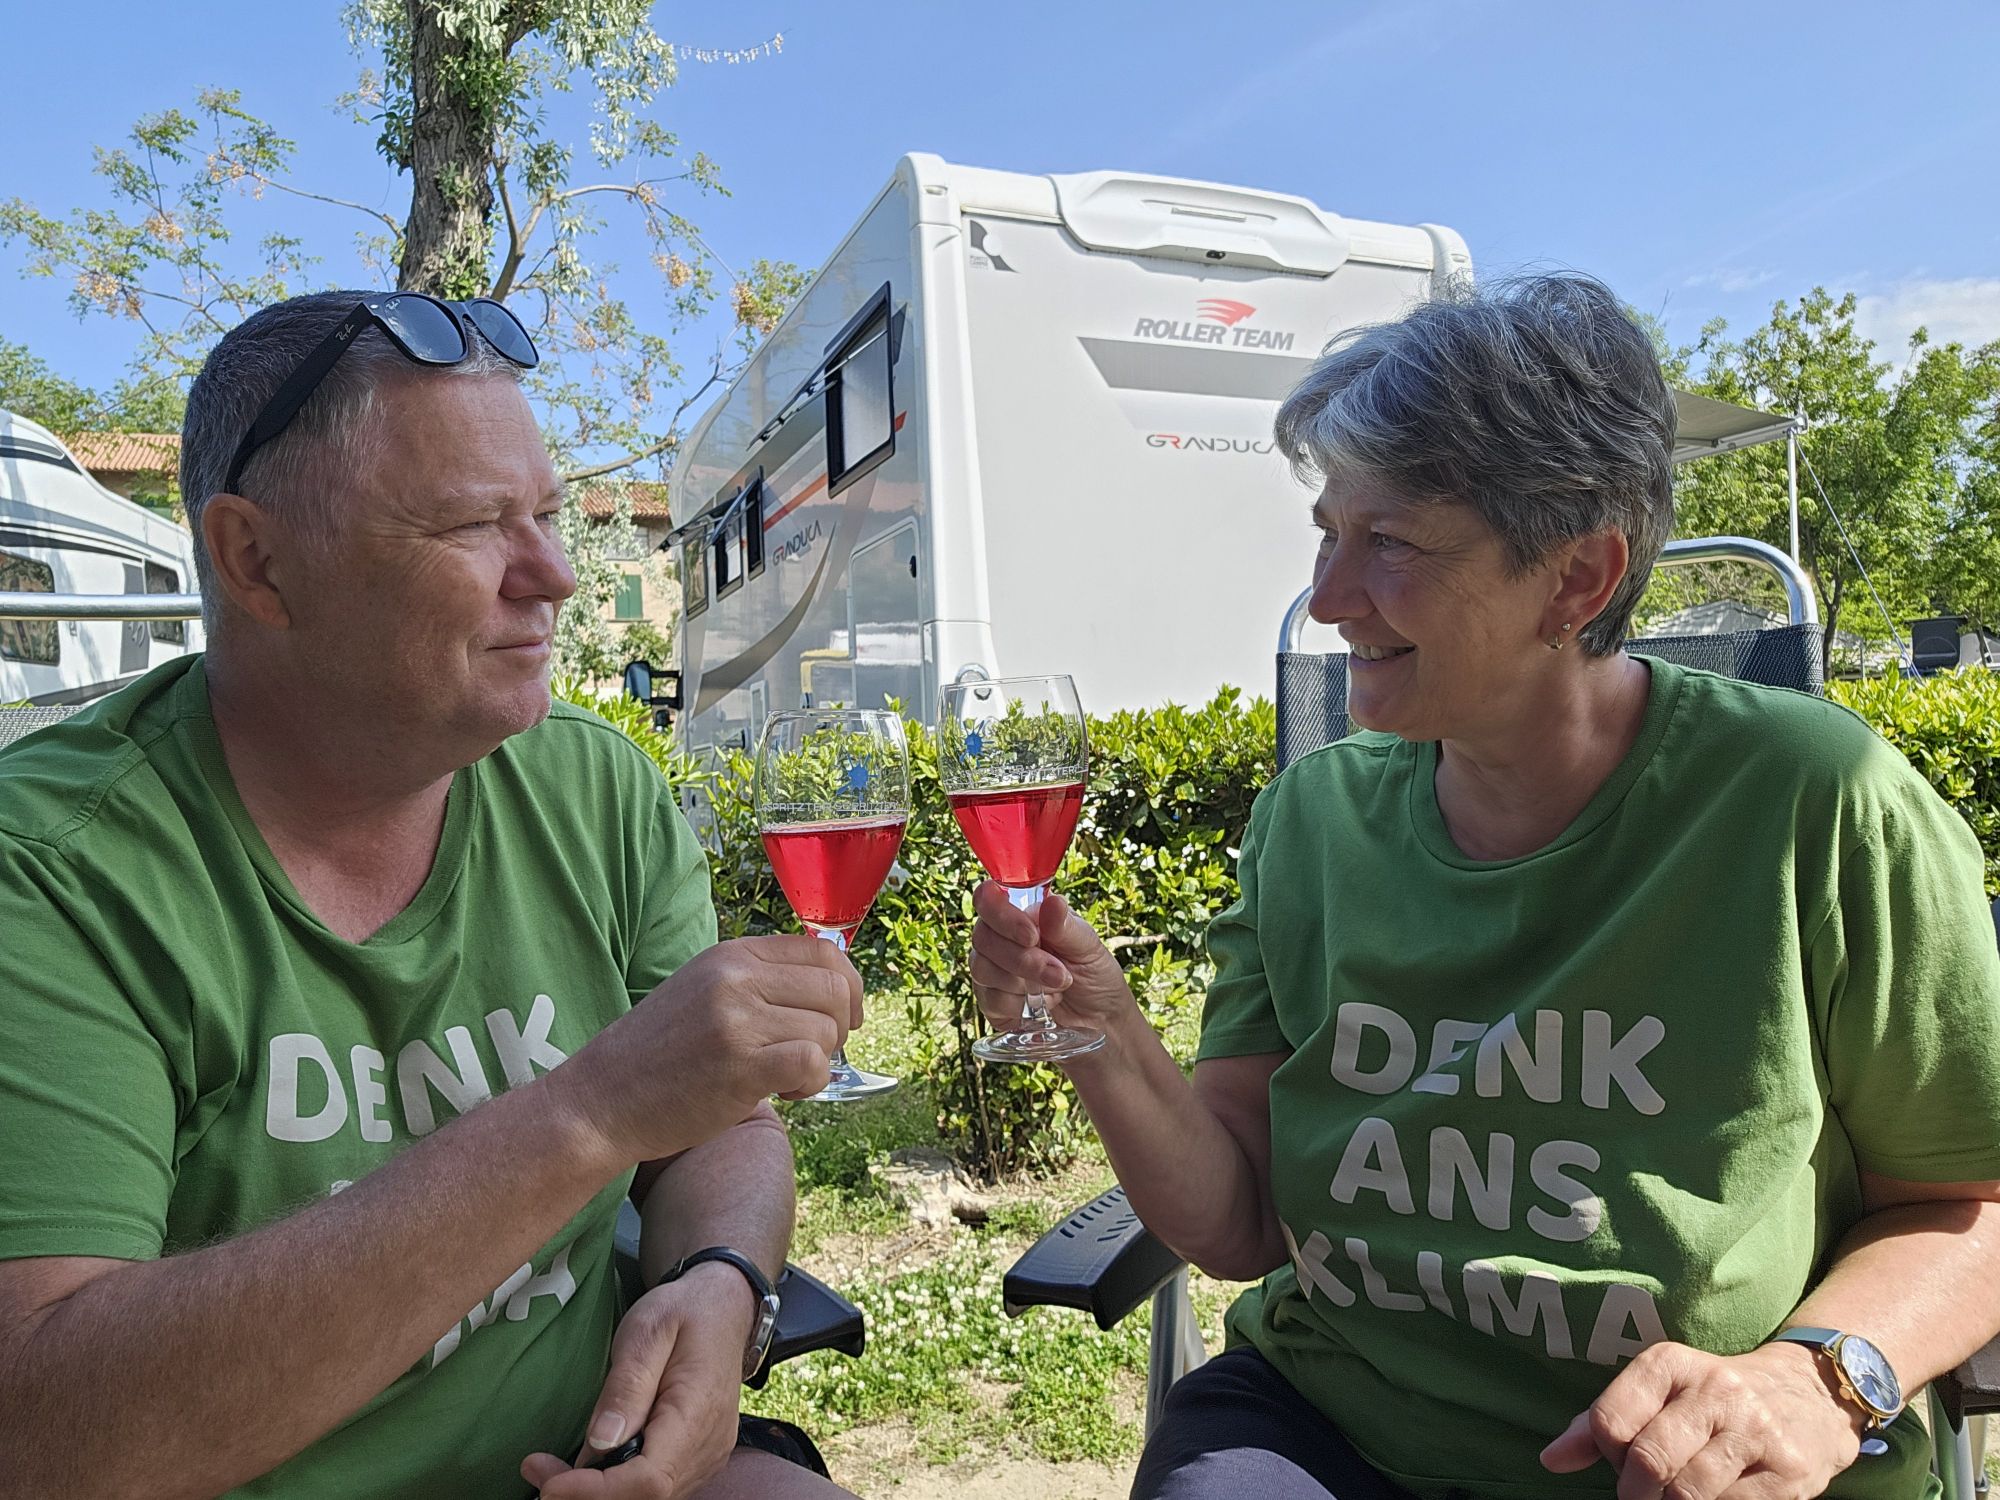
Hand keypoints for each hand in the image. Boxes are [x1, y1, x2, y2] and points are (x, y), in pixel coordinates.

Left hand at [522, 1264, 750, 1497]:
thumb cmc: (683, 1312)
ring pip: (648, 1498)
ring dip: (598, 1492)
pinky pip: (656, 1488)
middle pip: (645, 1497)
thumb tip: (600, 1443)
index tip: (550, 1482)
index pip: (649, 1479)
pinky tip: (588, 1467)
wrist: (724, 1308)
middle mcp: (707, 1448)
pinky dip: (617, 1486)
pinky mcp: (696, 1460)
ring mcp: (705, 1458)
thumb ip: (626, 1386)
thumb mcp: (648, 1331)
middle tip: (537, 1468)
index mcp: (697, 1414)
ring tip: (552, 1468)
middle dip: (586, 1494)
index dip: (597, 1491)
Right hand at [551, 936, 862, 1163]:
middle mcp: (735, 978)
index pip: (824, 952)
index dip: (848, 987)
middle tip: (814, 1055)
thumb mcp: (704, 991)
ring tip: (783, 1078)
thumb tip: (833, 985)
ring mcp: (737, 1019)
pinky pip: (812, 1062)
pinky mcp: (739, 1065)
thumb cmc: (658, 1055)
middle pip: (834, 989)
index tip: (846, 1016)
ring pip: (826, 1030)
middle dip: (839, 1027)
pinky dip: (811, 1083)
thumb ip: (759, 981)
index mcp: (731, 955)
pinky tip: (784, 1093)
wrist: (600, 1100)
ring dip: (819, 1062)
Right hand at [969, 881, 1134, 1039]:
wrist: (1101, 1022)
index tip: (1031, 935)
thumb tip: (1053, 901)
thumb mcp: (1089, 949)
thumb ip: (1066, 926)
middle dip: (1023, 958)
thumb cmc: (1095, 976)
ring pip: (982, 968)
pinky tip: (1040, 1005)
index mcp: (1023, 915)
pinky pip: (988, 999)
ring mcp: (993, 971)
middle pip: (983, 936)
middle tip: (1059, 973)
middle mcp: (1001, 939)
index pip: (988, 899)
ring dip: (1023, 981)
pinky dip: (1017, 1004)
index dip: (1001, 914)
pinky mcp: (992, 1003)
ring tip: (1058, 987)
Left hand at [1540, 1341, 1865, 1499]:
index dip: (1607, 1455)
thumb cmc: (1712, 1399)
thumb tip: (1551, 1460)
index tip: (1621, 1463)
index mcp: (1669, 1363)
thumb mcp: (1657, 1391)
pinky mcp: (1788, 1471)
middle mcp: (1713, 1389)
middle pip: (1647, 1459)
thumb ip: (1599, 1422)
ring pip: (1688, 1492)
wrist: (1810, 1395)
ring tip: (1676, 1497)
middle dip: (1635, 1492)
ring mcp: (1754, 1430)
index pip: (1609, 1421)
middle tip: (1644, 1495)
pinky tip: (1715, 1499)